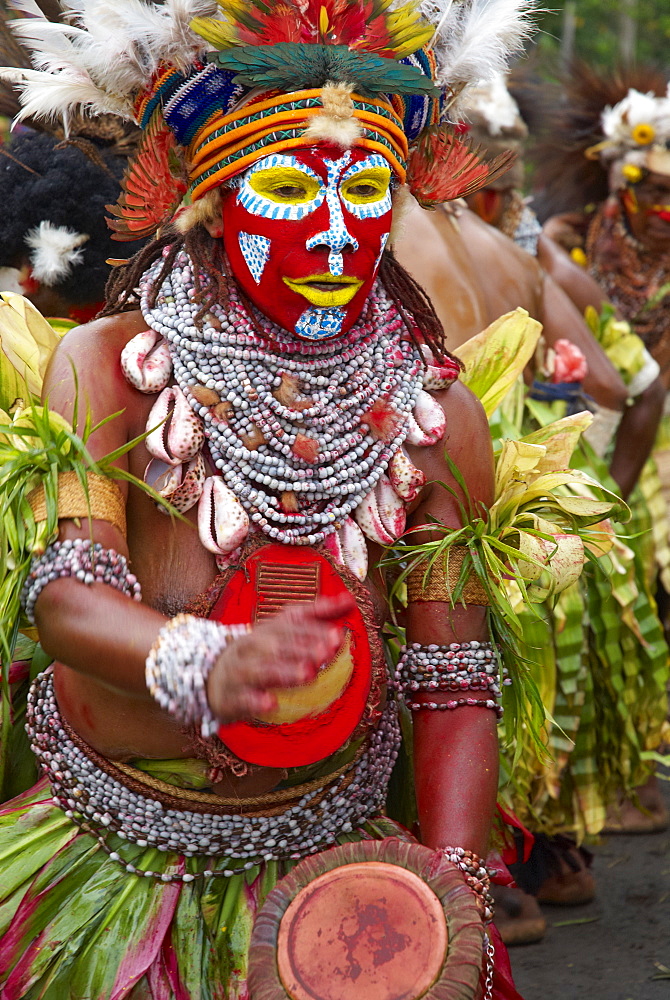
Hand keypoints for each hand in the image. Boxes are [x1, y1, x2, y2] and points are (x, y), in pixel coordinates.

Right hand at [206, 593, 354, 723]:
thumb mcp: (283, 628)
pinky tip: (270, 704)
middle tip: (327, 653)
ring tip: (308, 674)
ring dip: (284, 672)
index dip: (313, 630)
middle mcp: (252, 647)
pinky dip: (255, 701)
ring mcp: (240, 672)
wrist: (209, 675)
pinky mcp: (231, 698)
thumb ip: (317, 614)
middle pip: (276, 645)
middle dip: (302, 648)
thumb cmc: (257, 651)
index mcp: (267, 629)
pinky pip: (241, 699)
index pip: (289, 625)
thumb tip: (351, 600)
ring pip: (260, 670)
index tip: (338, 635)